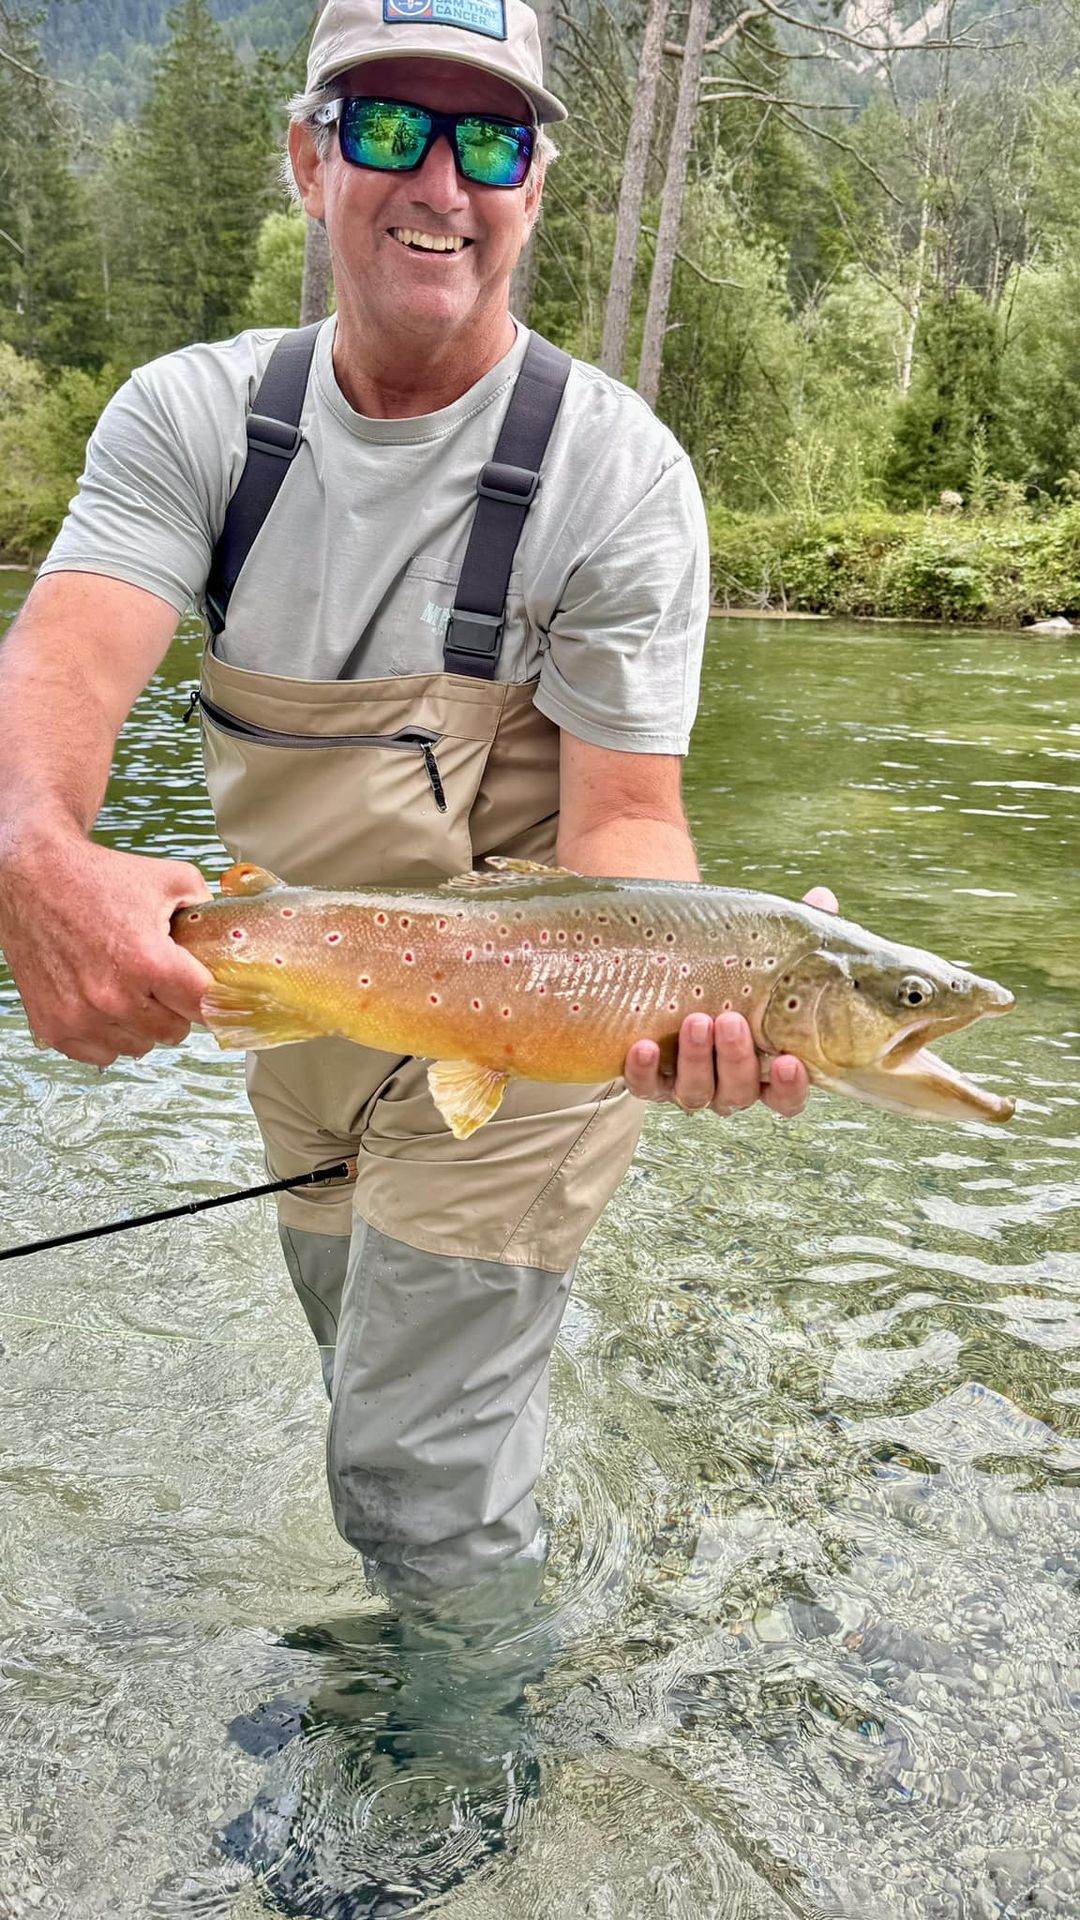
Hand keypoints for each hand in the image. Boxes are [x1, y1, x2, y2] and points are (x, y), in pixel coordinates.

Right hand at [0, 828, 212, 1066]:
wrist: (31, 877)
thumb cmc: (96, 878)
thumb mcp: (169, 879)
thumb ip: (207, 908)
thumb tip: (228, 934)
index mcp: (149, 962)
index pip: (204, 1008)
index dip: (216, 1001)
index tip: (218, 999)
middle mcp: (114, 997)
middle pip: (175, 1032)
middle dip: (177, 1010)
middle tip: (166, 985)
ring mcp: (81, 1016)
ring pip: (140, 1046)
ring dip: (143, 1026)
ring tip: (133, 992)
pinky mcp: (54, 1026)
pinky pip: (101, 1054)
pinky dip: (109, 1037)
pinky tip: (107, 1007)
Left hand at [622, 883, 839, 1119]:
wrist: (676, 970)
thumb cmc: (735, 973)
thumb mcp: (767, 955)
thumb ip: (798, 937)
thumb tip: (823, 898)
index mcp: (766, 1068)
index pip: (786, 1097)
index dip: (788, 1087)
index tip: (787, 1062)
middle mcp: (730, 1085)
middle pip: (738, 1092)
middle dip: (734, 1058)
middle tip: (729, 1020)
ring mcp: (690, 1085)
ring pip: (695, 1092)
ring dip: (695, 1060)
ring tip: (694, 1020)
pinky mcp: (651, 1082)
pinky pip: (645, 1087)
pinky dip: (643, 1072)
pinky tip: (643, 1046)